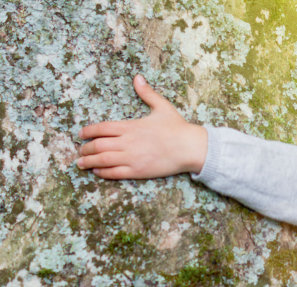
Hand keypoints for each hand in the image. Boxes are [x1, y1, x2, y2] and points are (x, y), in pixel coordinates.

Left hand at [76, 75, 207, 179]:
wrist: (190, 147)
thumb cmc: (177, 128)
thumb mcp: (162, 107)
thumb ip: (147, 93)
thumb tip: (137, 77)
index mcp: (130, 126)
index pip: (101, 128)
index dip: (88, 131)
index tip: (81, 134)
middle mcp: (127, 142)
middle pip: (97, 145)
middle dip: (85, 149)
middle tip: (80, 151)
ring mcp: (131, 157)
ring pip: (102, 160)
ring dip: (89, 162)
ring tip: (81, 163)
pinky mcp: (138, 170)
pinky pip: (114, 173)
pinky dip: (103, 172)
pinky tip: (98, 172)